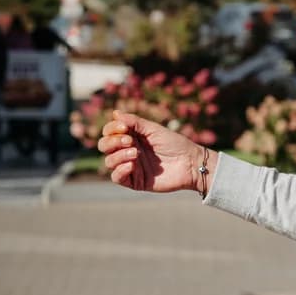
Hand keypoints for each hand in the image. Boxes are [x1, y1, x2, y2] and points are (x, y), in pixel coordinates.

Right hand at [98, 113, 212, 194]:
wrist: (190, 163)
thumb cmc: (175, 144)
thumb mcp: (153, 129)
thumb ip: (133, 122)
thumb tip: (115, 113)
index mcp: (131, 137)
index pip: (109, 132)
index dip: (111, 129)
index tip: (124, 127)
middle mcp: (128, 151)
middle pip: (104, 146)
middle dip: (112, 142)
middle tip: (129, 141)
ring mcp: (131, 166)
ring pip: (108, 162)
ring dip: (118, 155)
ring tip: (135, 153)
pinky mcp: (135, 181)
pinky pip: (116, 177)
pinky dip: (120, 170)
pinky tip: (132, 165)